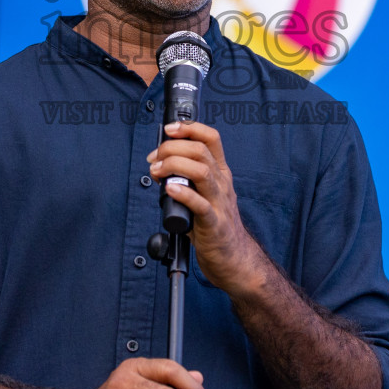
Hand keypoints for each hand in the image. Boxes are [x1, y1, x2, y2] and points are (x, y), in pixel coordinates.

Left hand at [149, 121, 264, 294]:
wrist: (235, 260)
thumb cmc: (215, 227)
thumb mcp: (204, 195)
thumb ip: (186, 180)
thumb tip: (159, 167)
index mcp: (220, 174)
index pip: (210, 138)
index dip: (189, 128)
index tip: (169, 129)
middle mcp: (222, 184)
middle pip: (201, 150)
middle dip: (172, 148)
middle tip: (153, 160)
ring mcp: (220, 203)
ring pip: (202, 171)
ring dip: (174, 166)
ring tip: (157, 172)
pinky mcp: (214, 224)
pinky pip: (200, 204)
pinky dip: (183, 193)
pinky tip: (169, 190)